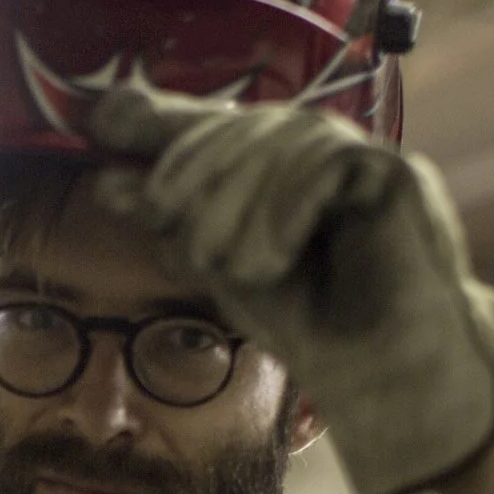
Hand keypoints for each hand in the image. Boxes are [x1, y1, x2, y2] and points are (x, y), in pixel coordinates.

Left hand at [89, 87, 493, 493]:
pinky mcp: (394, 172)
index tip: (99, 120)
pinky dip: (286, 213)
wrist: (378, 374)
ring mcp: (359, 154)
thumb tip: (108, 180)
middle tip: (190, 249)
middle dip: (197, 182)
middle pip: (237, 125)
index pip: (209, 121)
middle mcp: (316, 147)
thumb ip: (175, 221)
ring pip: (278, 138)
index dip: (156, 119)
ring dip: (240, 209)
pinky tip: (274, 261)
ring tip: (235, 268)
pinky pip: (325, 161)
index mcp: (274, 165)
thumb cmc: (309, 326)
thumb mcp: (222, 268)